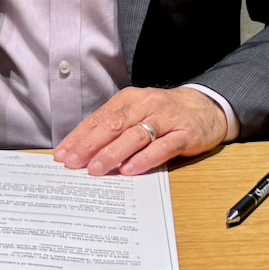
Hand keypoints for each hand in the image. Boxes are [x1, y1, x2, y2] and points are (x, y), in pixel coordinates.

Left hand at [53, 86, 227, 175]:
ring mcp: (166, 119)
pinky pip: (162, 147)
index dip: (79, 136)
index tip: (62, 154)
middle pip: (113, 125)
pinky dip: (144, 158)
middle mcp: (145, 105)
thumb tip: (83, 150)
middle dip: (90, 145)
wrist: (206, 107)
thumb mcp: (137, 113)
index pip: (98, 118)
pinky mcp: (185, 134)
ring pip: (135, 135)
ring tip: (96, 169)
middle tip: (73, 162)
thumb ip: (114, 128)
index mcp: (128, 99)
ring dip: (113, 153)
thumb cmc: (163, 114)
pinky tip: (129, 169)